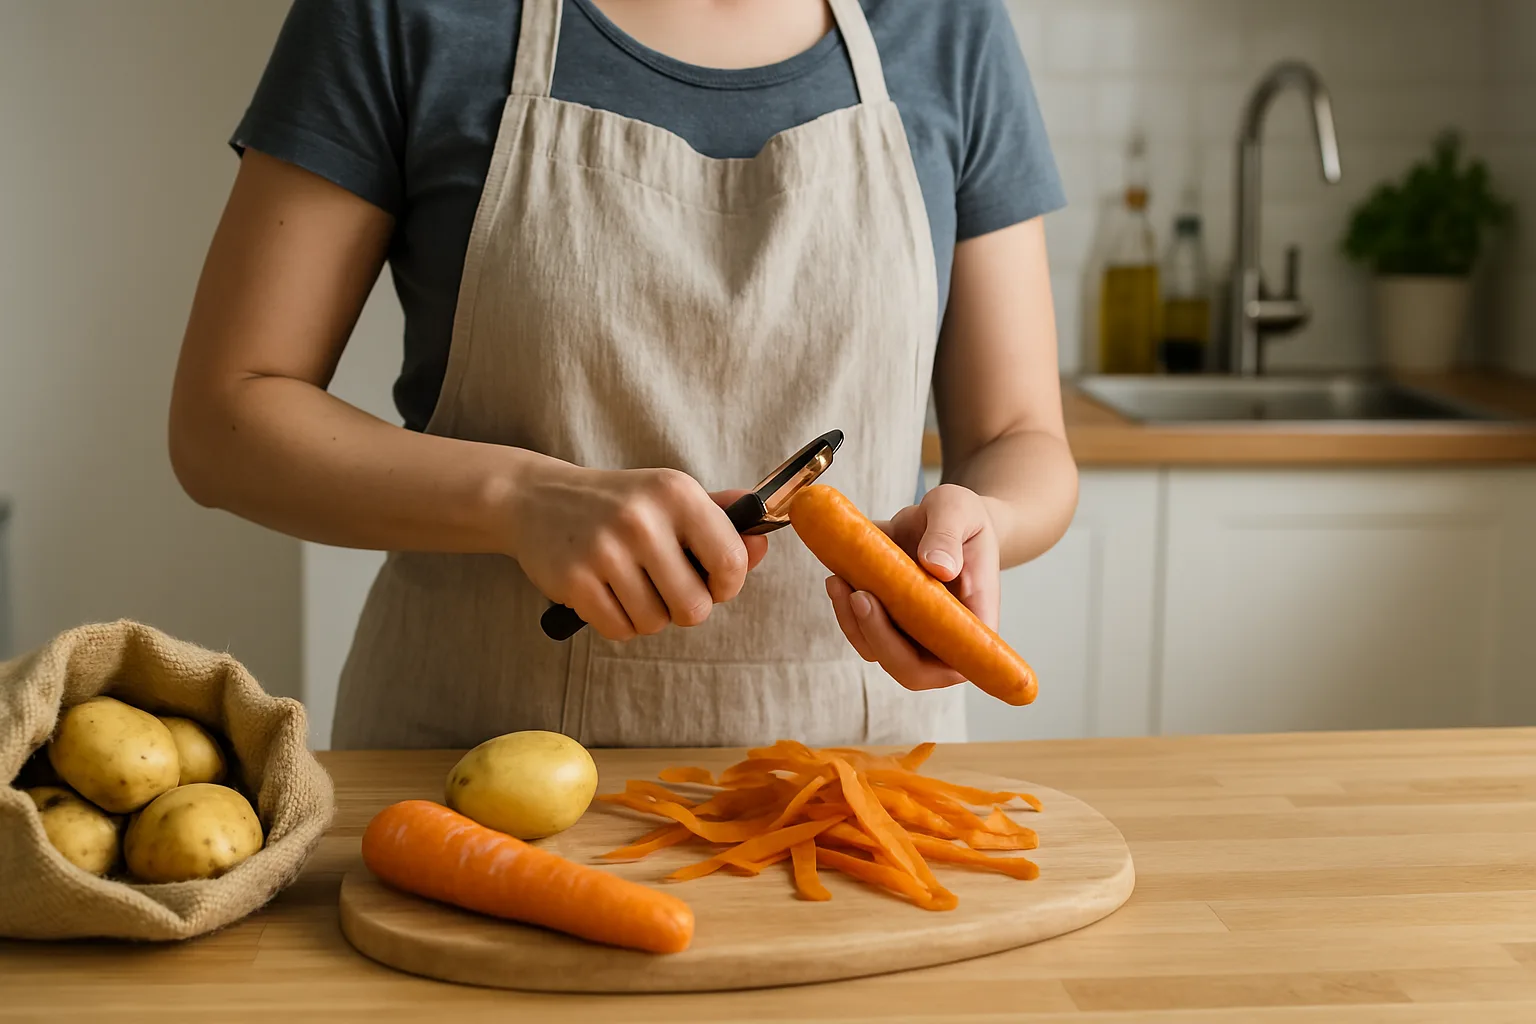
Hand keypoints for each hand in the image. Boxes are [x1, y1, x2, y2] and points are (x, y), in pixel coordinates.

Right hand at [508, 462, 767, 640]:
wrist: (537, 499)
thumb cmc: (618, 504)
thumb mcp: (669, 497)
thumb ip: (721, 519)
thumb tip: (762, 542)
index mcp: (676, 493)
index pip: (730, 561)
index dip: (727, 585)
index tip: (712, 581)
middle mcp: (642, 518)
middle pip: (694, 607)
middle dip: (685, 608)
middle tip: (665, 586)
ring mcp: (605, 550)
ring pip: (655, 623)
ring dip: (649, 615)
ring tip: (632, 585)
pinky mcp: (575, 580)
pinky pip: (620, 630)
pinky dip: (619, 622)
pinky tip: (607, 594)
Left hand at [825, 484, 998, 690]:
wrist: (947, 516)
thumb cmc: (964, 517)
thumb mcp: (960, 509)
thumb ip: (949, 536)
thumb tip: (938, 567)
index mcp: (975, 624)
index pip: (951, 665)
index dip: (918, 659)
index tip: (895, 612)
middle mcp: (944, 636)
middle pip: (906, 666)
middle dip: (876, 635)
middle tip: (857, 594)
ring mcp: (913, 631)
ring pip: (876, 648)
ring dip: (852, 622)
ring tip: (838, 581)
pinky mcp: (889, 618)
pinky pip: (862, 628)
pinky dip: (845, 607)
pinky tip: (837, 576)